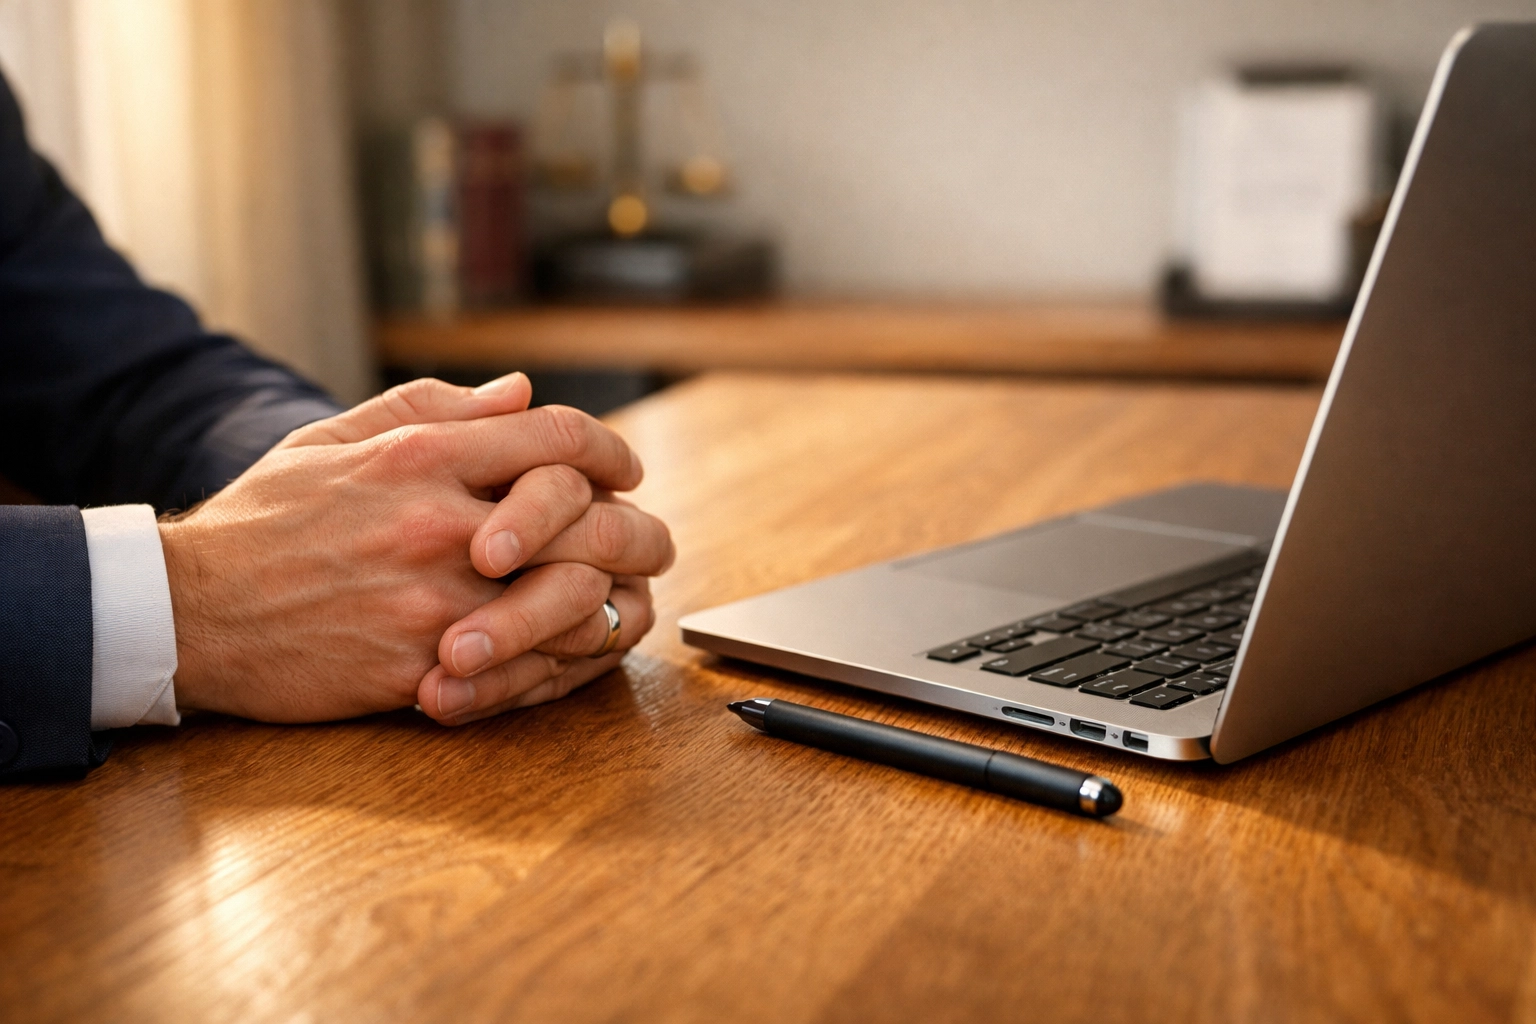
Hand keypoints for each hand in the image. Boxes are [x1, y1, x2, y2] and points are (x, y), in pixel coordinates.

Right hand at [162, 374, 672, 723]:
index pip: (557, 437)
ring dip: (610, 601)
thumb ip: (435, 407)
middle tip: (644, 541)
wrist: (191, 612)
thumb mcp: (337, 439)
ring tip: (615, 599)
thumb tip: (521, 393)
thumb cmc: (265, 520)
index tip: (624, 468)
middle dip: (637, 530)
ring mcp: (435, 600)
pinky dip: (564, 662)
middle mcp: (439, 523)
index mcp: (420, 456)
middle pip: (590, 520)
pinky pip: (530, 668)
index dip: (611, 450)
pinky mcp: (423, 667)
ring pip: (576, 599)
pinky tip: (569, 651)